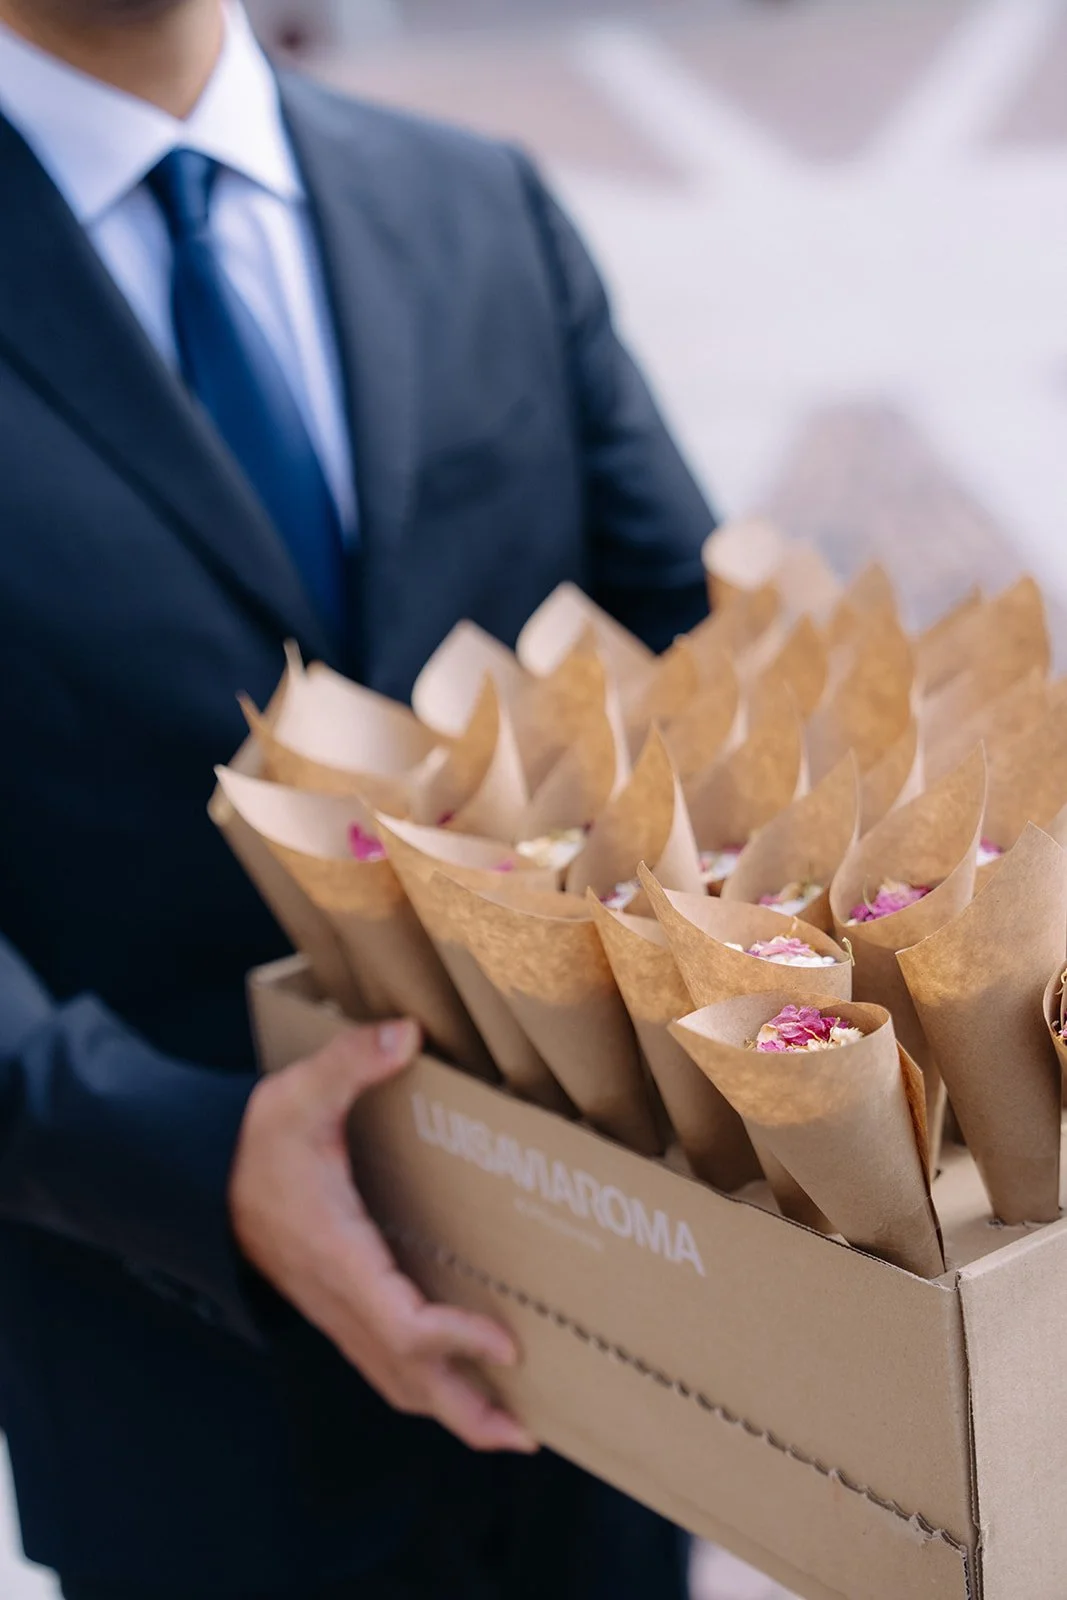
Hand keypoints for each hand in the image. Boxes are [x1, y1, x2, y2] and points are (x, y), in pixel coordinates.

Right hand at [230, 1020, 535, 1453]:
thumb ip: (350, 1062)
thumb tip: (404, 1034)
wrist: (202, 1178)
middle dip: (464, 1410)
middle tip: (527, 1437)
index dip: (453, 1340)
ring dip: (451, 1410)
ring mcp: (336, 1310)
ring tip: (512, 1427)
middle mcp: (339, 1296)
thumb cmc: (256, 1140)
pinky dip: (426, 1385)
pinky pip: (385, 1365)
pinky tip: (459, 1383)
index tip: (508, 1344)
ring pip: (396, 1380)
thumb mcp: (300, 1092)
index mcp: (338, 1253)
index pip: (399, 1322)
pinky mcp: (338, 1308)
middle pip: (404, 1377)